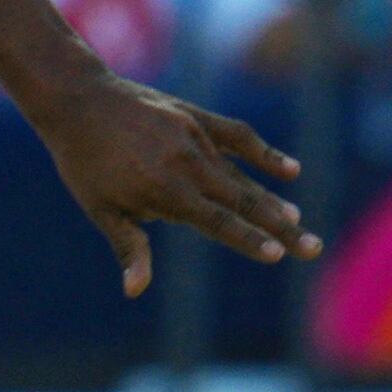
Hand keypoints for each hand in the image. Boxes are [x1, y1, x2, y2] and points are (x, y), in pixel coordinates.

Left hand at [27, 75, 317, 297]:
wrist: (78, 101)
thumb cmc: (84, 163)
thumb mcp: (101, 209)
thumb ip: (130, 247)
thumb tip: (135, 290)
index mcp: (166, 191)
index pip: (218, 222)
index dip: (249, 239)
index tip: (277, 254)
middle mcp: (188, 165)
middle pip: (243, 202)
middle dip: (280, 227)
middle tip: (313, 248)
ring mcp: (194, 138)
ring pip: (242, 175)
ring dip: (272, 199)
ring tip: (296, 220)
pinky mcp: (196, 117)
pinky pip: (237, 135)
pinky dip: (263, 152)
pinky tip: (290, 169)